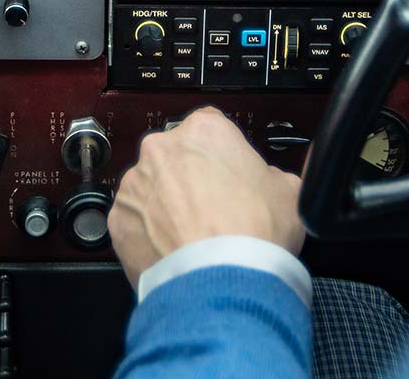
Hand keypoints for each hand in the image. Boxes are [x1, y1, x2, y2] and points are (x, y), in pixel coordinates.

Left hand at [108, 106, 304, 284]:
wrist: (221, 281)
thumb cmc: (254, 234)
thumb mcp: (289, 193)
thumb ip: (273, 176)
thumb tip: (270, 184)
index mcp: (205, 131)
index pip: (210, 127)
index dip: (222, 155)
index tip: (229, 176)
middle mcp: (162, 150)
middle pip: (176, 157)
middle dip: (190, 179)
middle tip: (213, 209)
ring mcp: (135, 184)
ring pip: (151, 189)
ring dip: (166, 206)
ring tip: (193, 237)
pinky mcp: (118, 219)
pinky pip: (134, 221)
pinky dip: (148, 234)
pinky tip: (173, 251)